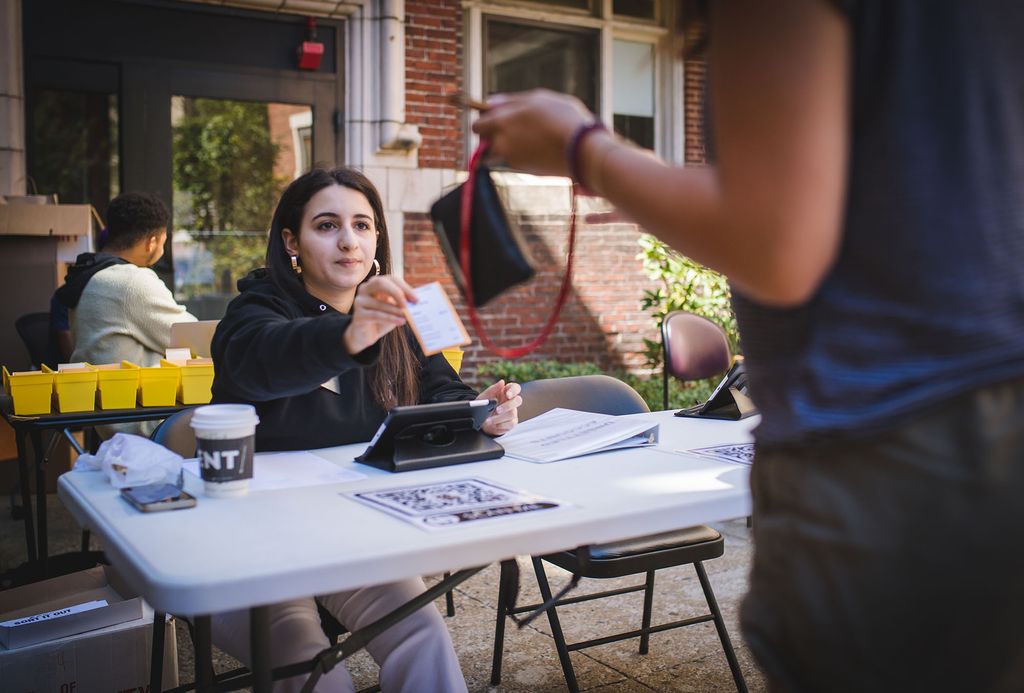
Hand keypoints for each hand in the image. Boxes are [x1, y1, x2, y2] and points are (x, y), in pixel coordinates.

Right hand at [343, 276, 416, 354]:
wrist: (365, 334)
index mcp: (376, 283)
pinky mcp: (358, 314)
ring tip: (407, 317)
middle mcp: (366, 288)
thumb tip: (416, 301)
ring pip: (379, 302)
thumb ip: (403, 303)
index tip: (416, 299)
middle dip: (397, 292)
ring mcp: (360, 300)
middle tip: (410, 304)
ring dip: (395, 310)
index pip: (392, 279)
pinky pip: (376, 315)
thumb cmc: (382, 319)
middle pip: (381, 283)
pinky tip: (401, 322)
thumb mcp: (394, 309)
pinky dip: (390, 318)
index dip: (405, 288)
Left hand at [472, 89, 593, 176]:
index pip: (477, 125)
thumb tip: (490, 102)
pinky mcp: (524, 170)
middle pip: (484, 141)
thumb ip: (511, 100)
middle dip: (490, 136)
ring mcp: (512, 159)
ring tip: (526, 138)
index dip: (484, 121)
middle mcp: (502, 142)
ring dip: (504, 147)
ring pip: (497, 154)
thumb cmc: (563, 117)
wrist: (582, 149)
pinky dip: (520, 155)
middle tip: (509, 129)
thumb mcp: (539, 99)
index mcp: (503, 121)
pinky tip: (538, 147)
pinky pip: (513, 161)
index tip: (494, 118)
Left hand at [477, 379, 521, 436]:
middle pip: (518, 400)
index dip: (514, 390)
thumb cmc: (483, 406)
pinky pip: (511, 423)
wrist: (480, 421)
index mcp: (506, 392)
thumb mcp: (484, 397)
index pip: (516, 388)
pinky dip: (501, 425)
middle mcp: (511, 402)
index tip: (507, 394)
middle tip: (497, 410)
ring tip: (489, 420)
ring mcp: (512, 412)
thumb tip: (502, 382)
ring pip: (512, 413)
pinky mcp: (512, 422)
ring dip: (500, 417)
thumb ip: (493, 389)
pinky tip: (494, 425)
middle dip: (507, 405)